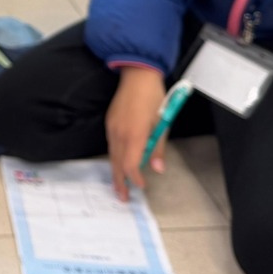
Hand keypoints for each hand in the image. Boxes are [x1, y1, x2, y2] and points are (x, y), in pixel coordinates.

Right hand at [106, 65, 166, 201]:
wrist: (137, 75)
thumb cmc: (154, 97)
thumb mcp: (162, 123)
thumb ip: (158, 147)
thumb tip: (157, 168)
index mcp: (134, 134)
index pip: (131, 165)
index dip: (135, 179)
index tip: (141, 187)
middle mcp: (119, 133)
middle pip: (117, 163)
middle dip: (120, 182)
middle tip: (123, 198)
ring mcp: (112, 127)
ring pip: (112, 155)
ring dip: (116, 171)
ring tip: (120, 185)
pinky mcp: (110, 122)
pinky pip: (111, 145)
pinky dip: (115, 158)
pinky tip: (119, 162)